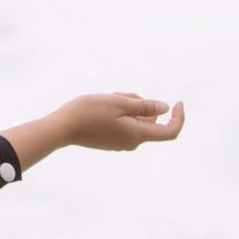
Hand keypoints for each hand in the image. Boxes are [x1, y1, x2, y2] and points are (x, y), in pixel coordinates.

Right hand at [51, 93, 184, 151]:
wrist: (60, 129)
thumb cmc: (88, 113)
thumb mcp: (118, 102)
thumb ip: (144, 106)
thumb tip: (164, 108)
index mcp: (138, 134)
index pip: (169, 131)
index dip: (178, 117)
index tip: (177, 102)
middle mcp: (132, 142)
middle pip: (149, 121)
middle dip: (141, 104)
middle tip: (121, 94)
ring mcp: (120, 143)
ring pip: (135, 121)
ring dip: (127, 107)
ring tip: (108, 98)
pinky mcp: (110, 141)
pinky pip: (124, 125)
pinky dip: (119, 114)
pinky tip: (101, 107)